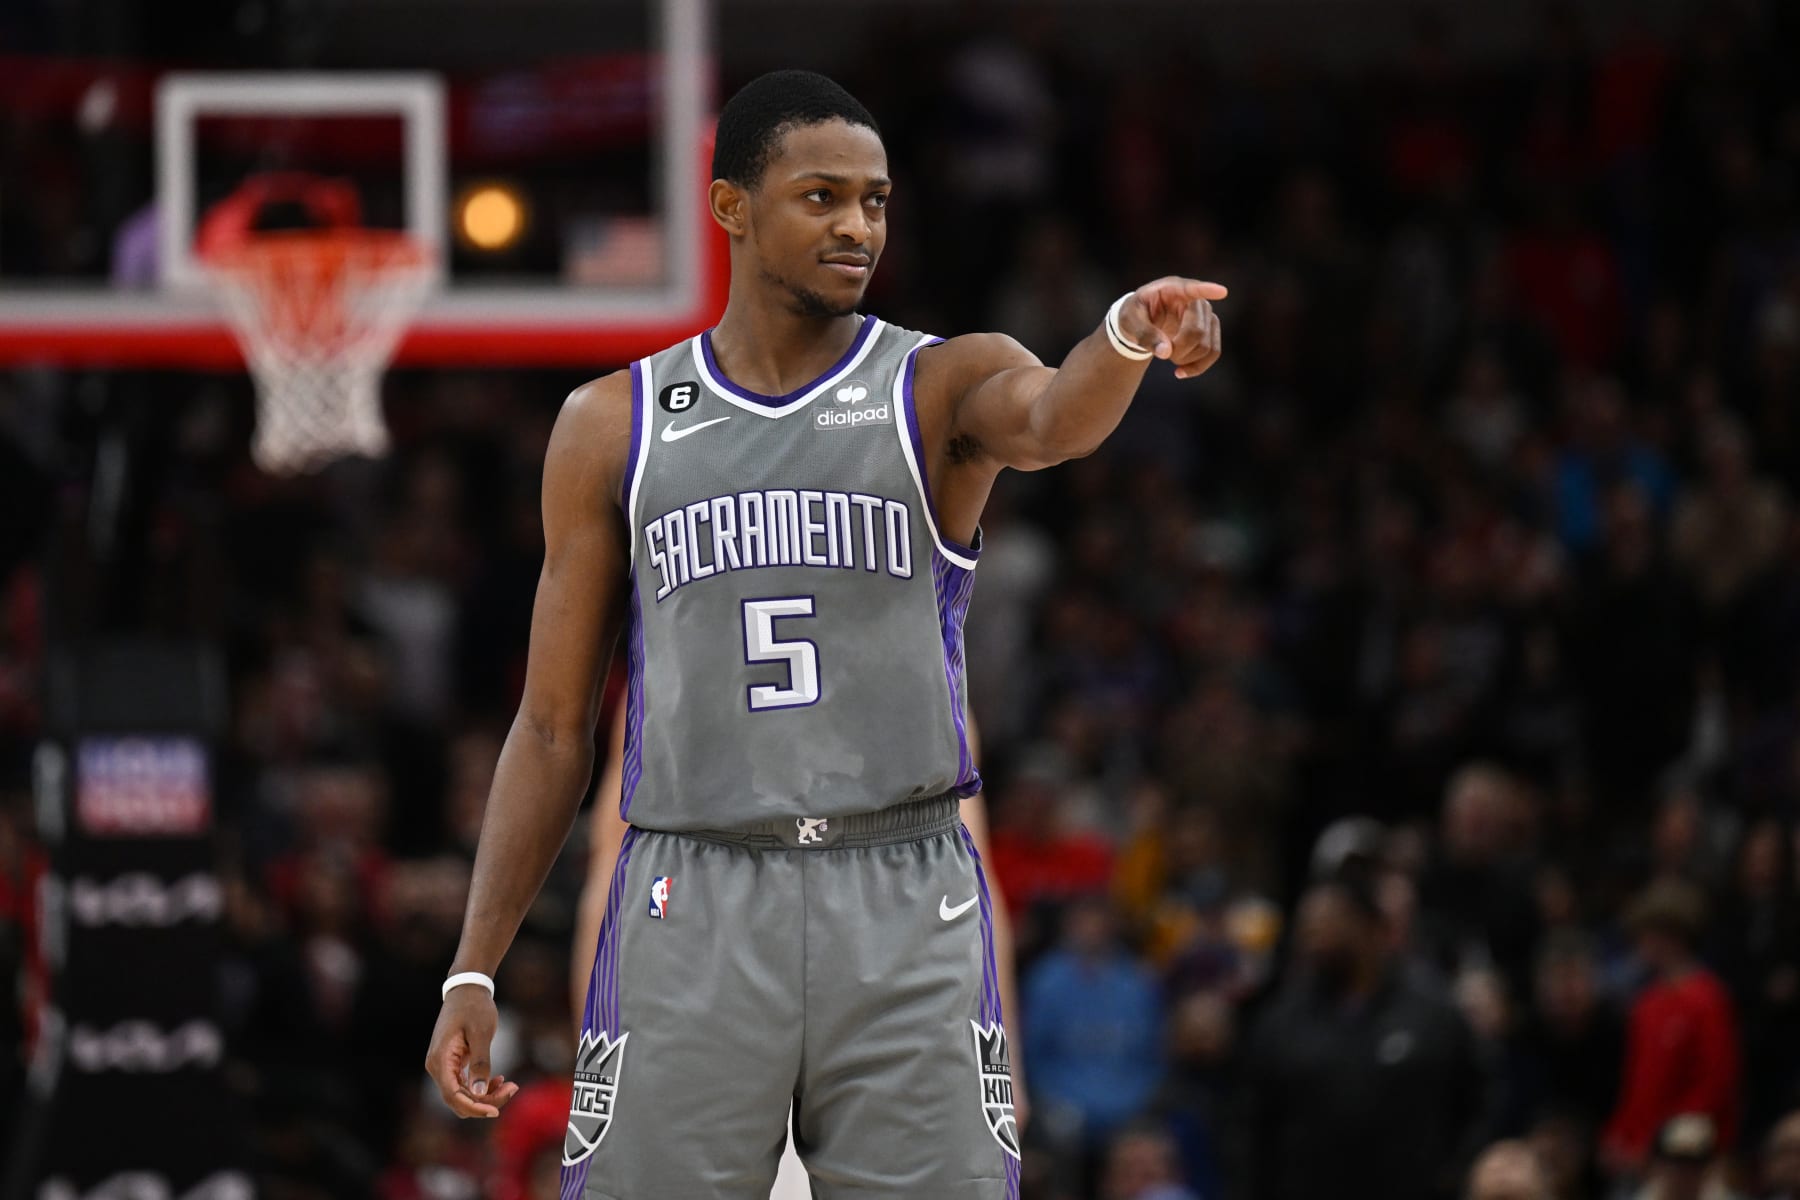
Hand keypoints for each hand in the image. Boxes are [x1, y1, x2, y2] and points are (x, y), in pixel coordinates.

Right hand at [424, 986, 521, 1117]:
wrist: (467, 989)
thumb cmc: (474, 1007)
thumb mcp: (481, 1033)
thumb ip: (480, 1063)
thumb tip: (480, 1093)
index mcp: (440, 1060)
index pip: (453, 1096)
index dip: (474, 1107)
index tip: (496, 1110)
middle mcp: (437, 1067)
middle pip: (458, 1099)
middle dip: (485, 1102)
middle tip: (513, 1088)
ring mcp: (443, 1067)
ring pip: (463, 1095)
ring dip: (486, 1095)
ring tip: (510, 1084)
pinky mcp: (452, 1065)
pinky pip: (464, 1085)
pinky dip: (482, 1087)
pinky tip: (499, 1079)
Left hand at [1116, 277, 1226, 379]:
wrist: (1142, 321)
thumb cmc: (1134, 315)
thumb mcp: (1129, 322)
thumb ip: (1145, 335)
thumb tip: (1166, 353)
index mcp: (1171, 289)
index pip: (1191, 289)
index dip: (1207, 290)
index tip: (1222, 292)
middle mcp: (1194, 299)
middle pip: (1197, 331)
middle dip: (1178, 349)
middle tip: (1161, 351)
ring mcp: (1206, 314)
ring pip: (1207, 346)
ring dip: (1186, 359)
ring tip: (1168, 355)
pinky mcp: (1211, 329)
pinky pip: (1214, 353)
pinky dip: (1198, 367)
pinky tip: (1180, 372)